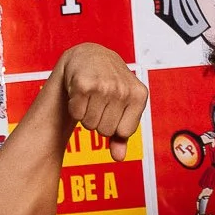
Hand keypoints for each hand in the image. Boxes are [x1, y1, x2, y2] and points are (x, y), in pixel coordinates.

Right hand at [57, 43, 147, 160]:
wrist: (89, 56)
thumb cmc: (109, 83)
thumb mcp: (123, 106)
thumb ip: (122, 134)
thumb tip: (119, 158)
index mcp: (139, 95)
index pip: (124, 133)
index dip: (114, 126)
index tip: (112, 109)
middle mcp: (123, 89)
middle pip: (105, 131)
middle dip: (98, 120)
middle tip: (98, 101)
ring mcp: (103, 85)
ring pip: (90, 124)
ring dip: (86, 114)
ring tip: (89, 96)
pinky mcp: (83, 84)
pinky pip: (76, 114)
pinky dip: (74, 107)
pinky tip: (79, 92)